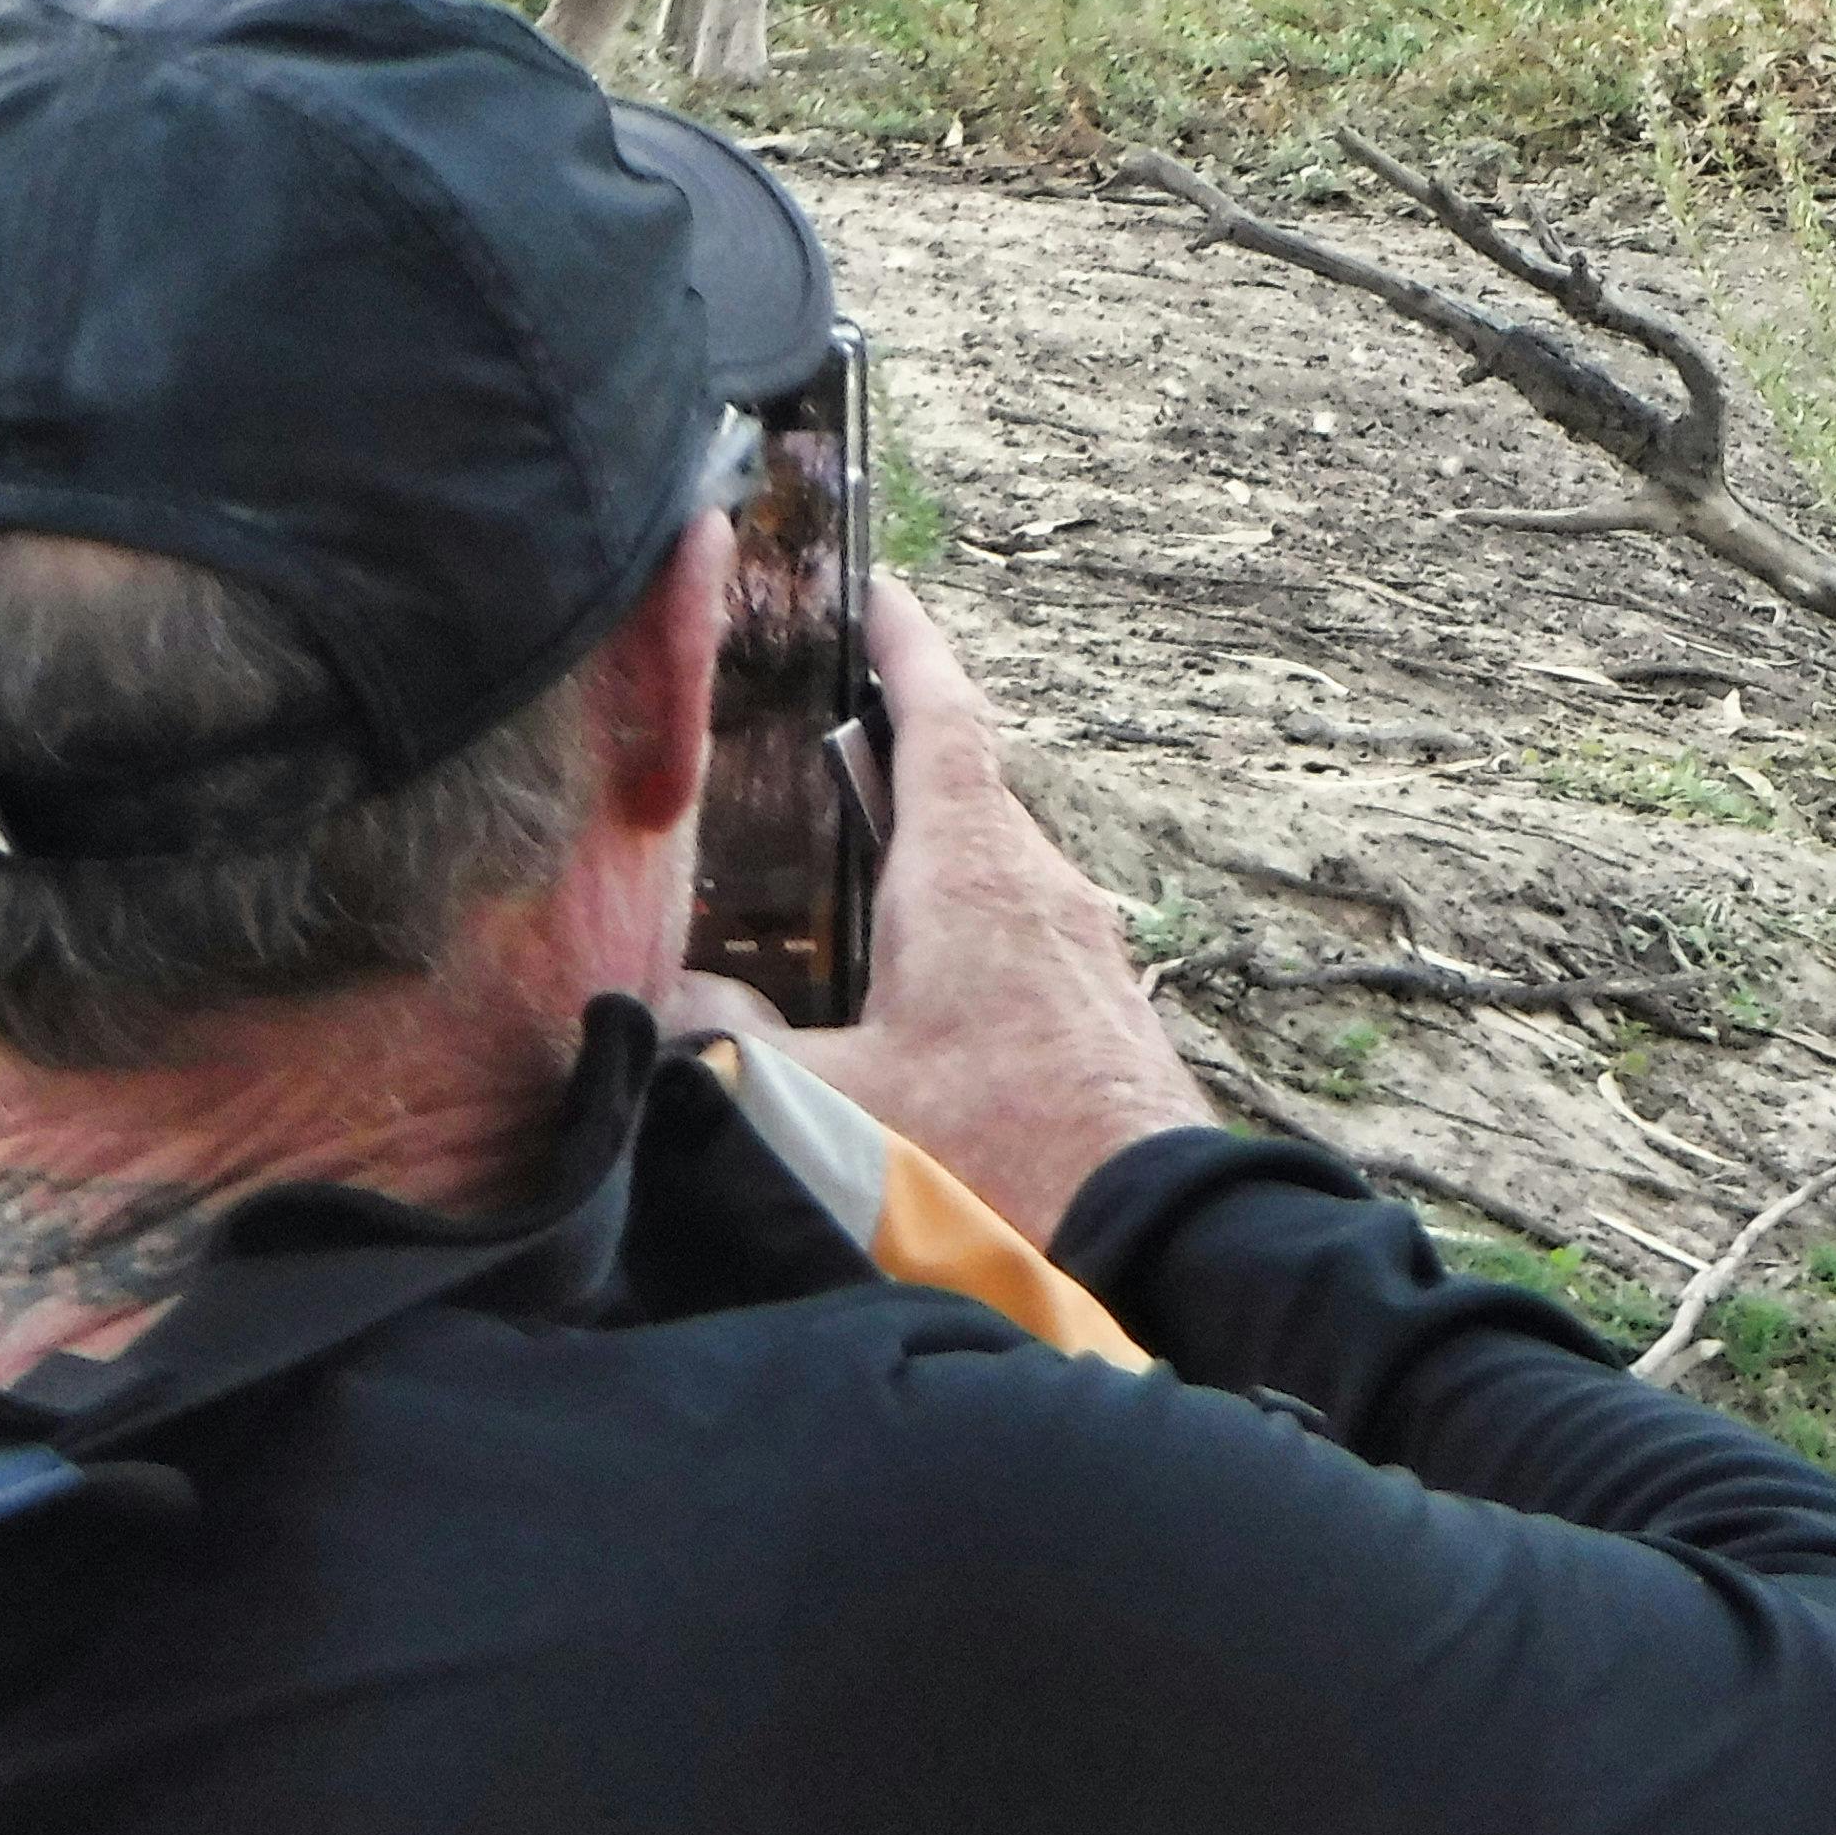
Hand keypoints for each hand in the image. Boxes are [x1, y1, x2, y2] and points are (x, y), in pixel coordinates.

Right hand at [666, 575, 1206, 1246]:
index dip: (904, 649)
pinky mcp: (1102, 1010)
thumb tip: (677, 1010)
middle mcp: (1039, 886)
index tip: (878, 593)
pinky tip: (917, 989)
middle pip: (963, 788)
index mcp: (972, 871)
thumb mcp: (831, 1105)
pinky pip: (1021, 931)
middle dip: (894, 756)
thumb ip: (735, 1050)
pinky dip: (962, 924)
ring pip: (992, 867)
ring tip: (848, 872)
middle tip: (817, 741)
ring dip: (927, 853)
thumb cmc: (996, 1157)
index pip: (939, 717)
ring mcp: (1083, 948)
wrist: (1158, 1241)